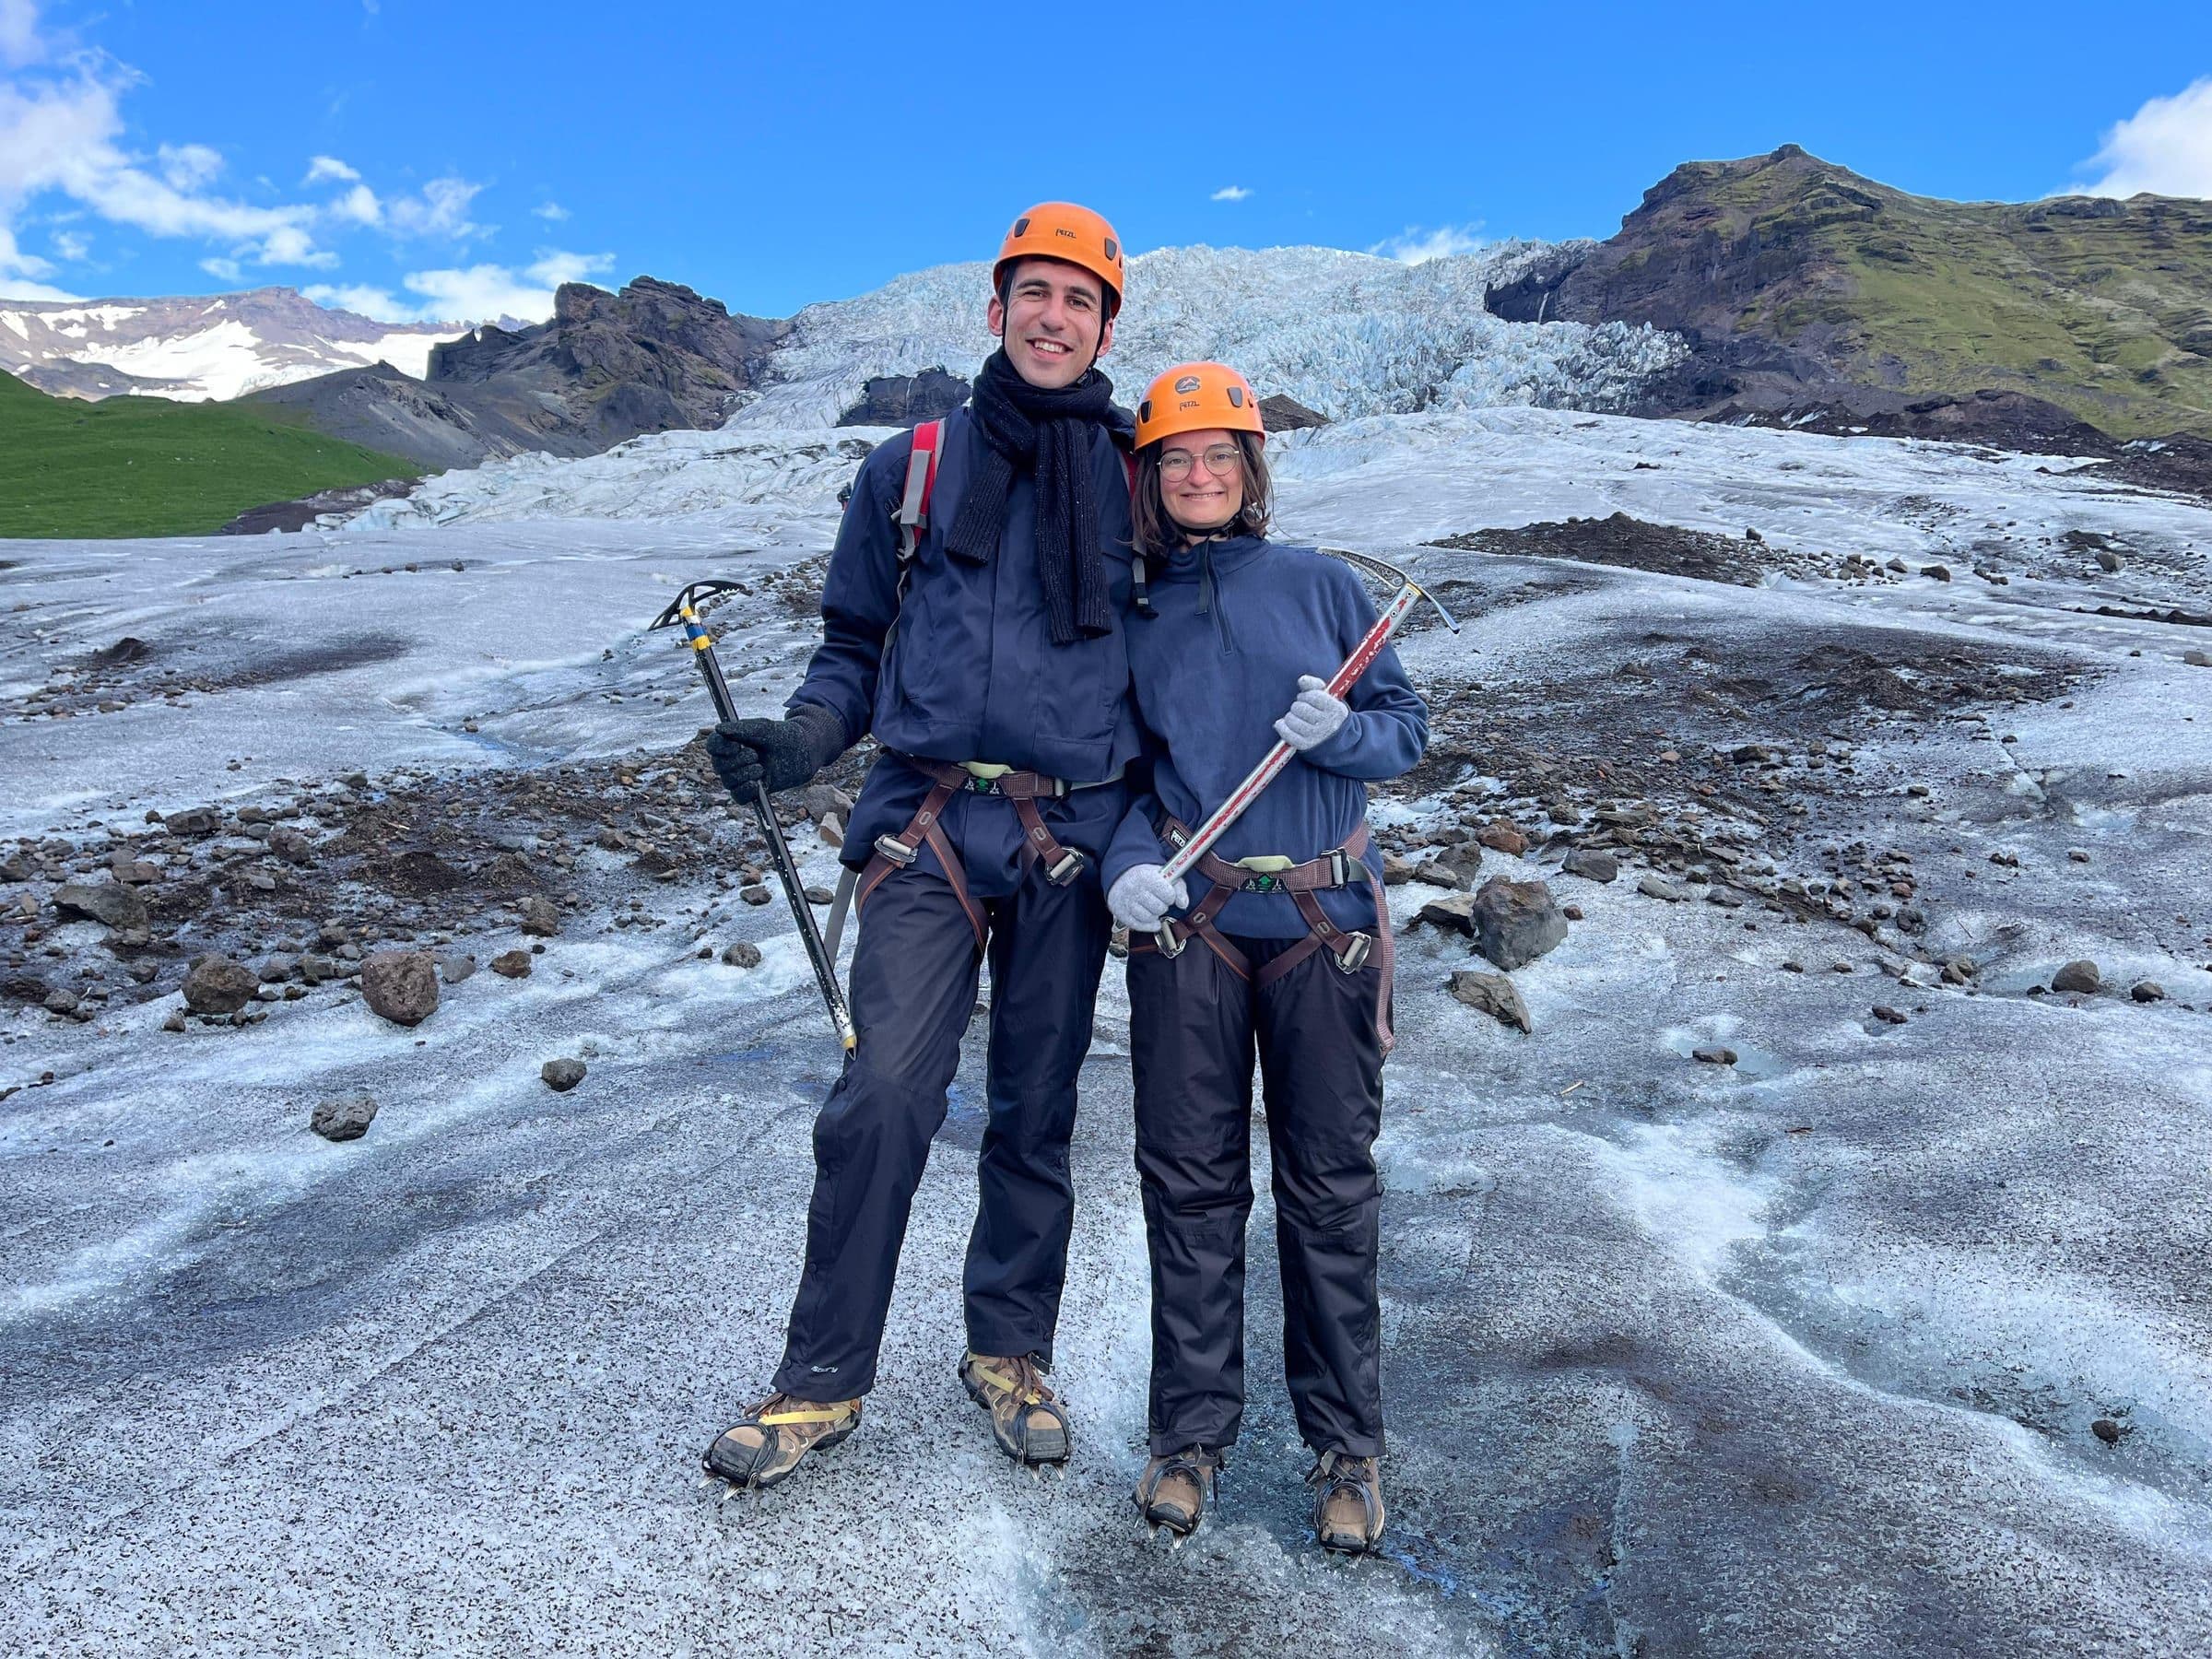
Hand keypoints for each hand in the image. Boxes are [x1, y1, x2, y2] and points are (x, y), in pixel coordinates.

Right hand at [703, 704, 844, 798]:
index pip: (713, 746)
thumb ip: (742, 728)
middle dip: (737, 761)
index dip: (720, 748)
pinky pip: (739, 797)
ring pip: (728, 782)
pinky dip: (745, 792)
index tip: (736, 746)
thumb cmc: (782, 735)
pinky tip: (757, 785)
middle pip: (719, 766)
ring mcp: (741, 776)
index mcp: (731, 742)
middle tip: (755, 755)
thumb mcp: (763, 728)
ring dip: (744, 775)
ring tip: (761, 768)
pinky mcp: (752, 790)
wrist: (803, 751)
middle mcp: (732, 760)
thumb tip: (719, 729)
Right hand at [1108, 864, 1188, 932]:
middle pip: (1159, 908)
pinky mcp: (1121, 913)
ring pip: (1149, 918)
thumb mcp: (1164, 875)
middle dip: (1162, 905)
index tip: (1166, 893)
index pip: (1168, 894)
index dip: (1170, 896)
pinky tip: (1150, 919)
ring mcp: (1127, 902)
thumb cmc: (1145, 877)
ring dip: (1154, 915)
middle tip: (1157, 900)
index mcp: (1146, 877)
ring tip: (1151, 907)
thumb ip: (1179, 888)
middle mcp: (1135, 889)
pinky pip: (1139, 925)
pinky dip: (1147, 925)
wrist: (1120, 876)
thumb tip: (1183, 904)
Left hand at [1273, 674, 1347, 752]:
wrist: (1337, 739)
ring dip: (1290, 716)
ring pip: (1291, 720)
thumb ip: (1314, 684)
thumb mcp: (1327, 697)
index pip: (1313, 696)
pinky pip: (1287, 733)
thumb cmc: (1327, 713)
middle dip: (1297, 706)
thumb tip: (1302, 680)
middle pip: (1300, 708)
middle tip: (1301, 709)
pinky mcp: (1306, 745)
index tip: (1307, 699)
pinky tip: (1282, 723)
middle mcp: (1328, 724)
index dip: (1306, 696)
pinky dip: (1281, 726)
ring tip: (1296, 717)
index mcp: (1336, 710)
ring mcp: (1316, 736)